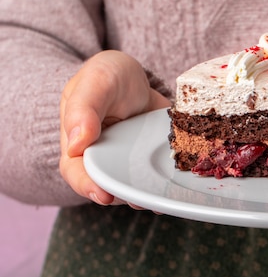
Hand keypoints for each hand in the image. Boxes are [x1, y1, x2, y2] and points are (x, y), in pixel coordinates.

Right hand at [60, 50, 171, 206]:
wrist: (135, 76)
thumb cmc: (106, 76)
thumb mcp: (95, 82)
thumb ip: (83, 110)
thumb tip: (76, 145)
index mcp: (78, 145)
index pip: (76, 171)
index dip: (87, 186)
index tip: (103, 195)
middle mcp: (104, 159)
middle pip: (110, 184)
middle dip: (125, 196)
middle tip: (141, 201)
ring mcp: (131, 161)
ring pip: (137, 183)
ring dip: (149, 193)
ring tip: (163, 198)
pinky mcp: (153, 158)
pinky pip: (161, 172)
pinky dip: (171, 179)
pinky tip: (182, 183)